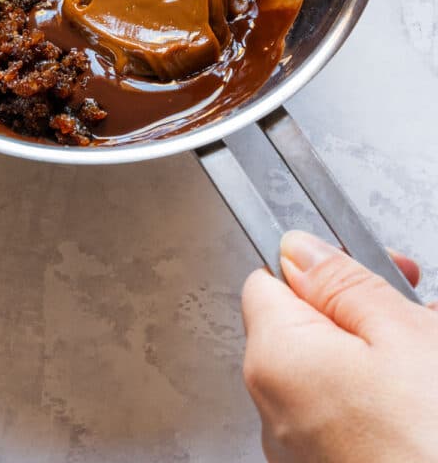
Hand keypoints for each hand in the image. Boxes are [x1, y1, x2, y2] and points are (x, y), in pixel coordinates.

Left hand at [242, 231, 437, 461]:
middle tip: (421, 313)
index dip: (322, 266)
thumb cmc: (434, 443)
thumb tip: (299, 248)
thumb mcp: (402, 334)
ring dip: (381, 360)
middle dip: (363, 314)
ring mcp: (302, 456)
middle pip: (305, 330)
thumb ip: (343, 281)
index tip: (372, 266)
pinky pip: (348, 419)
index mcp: (275, 360)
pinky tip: (426, 407)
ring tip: (431, 364)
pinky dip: (382, 404)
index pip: (269, 281)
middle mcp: (273, 412)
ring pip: (334, 377)